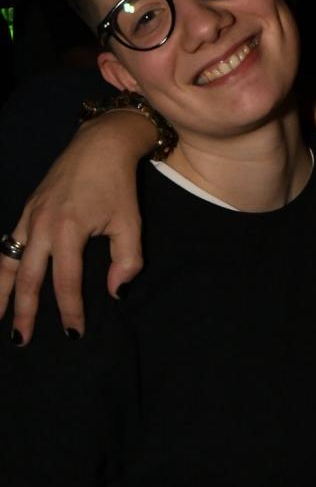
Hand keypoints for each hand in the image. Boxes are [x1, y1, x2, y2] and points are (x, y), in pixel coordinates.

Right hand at [0, 111, 155, 343]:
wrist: (100, 145)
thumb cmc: (118, 185)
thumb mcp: (131, 222)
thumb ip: (127, 260)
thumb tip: (117, 292)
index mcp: (68, 230)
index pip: (66, 281)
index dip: (70, 310)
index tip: (74, 333)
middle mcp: (41, 225)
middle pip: (28, 278)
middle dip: (24, 312)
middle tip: (22, 341)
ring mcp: (28, 216)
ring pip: (6, 262)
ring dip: (0, 292)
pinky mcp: (26, 209)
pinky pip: (5, 244)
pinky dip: (0, 268)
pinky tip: (0, 281)